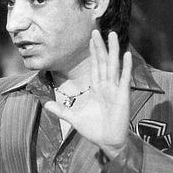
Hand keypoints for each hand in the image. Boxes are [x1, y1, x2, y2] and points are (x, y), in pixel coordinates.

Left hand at [44, 30, 131, 158]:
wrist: (109, 142)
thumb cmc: (95, 130)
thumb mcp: (74, 118)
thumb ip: (61, 110)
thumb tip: (45, 105)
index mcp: (97, 89)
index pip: (95, 66)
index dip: (93, 53)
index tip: (91, 39)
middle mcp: (107, 86)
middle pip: (103, 62)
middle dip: (100, 46)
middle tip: (98, 30)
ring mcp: (115, 90)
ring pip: (113, 66)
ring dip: (113, 50)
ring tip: (112, 35)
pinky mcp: (123, 96)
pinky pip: (124, 79)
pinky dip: (125, 67)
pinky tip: (127, 55)